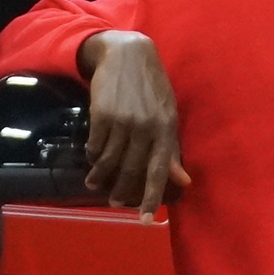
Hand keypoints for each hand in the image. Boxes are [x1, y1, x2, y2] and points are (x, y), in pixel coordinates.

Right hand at [79, 30, 190, 214]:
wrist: (126, 54)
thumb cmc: (151, 87)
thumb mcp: (168, 115)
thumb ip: (171, 149)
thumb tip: (182, 180)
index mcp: (166, 129)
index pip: (159, 170)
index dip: (151, 197)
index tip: (144, 219)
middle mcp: (145, 127)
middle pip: (131, 170)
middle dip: (120, 191)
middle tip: (114, 201)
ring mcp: (123, 121)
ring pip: (109, 161)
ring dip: (100, 176)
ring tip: (94, 183)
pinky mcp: (102, 114)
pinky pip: (95, 145)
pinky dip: (92, 154)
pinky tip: (91, 156)